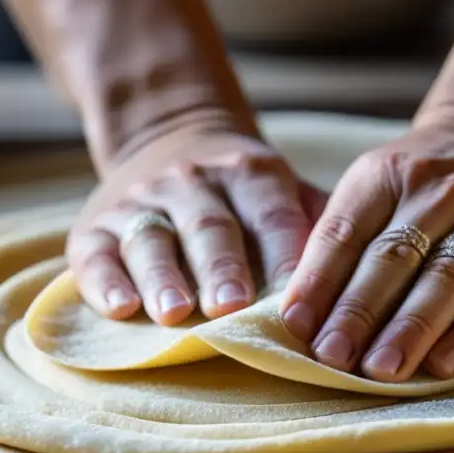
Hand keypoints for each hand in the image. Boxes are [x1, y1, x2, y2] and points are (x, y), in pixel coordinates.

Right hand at [69, 123, 324, 324]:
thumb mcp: (283, 186)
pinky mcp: (93, 227)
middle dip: (221, 269)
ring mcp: (141, 203)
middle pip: (210, 228)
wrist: (165, 138)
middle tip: (232, 308)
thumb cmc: (242, 190)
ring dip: (163, 278)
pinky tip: (119, 309)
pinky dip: (105, 283)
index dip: (285, 253)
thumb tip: (360, 276)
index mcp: (248, 173)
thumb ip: (317, 221)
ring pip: (151, 240)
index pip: (272, 214)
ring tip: (175, 314)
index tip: (297, 297)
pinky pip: (96, 255)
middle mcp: (192, 182)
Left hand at [278, 114, 453, 381]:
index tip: (296, 325)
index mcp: (388, 173)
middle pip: (392, 256)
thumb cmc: (432, 182)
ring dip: (410, 327)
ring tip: (380, 369)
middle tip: (331, 357)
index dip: (319, 279)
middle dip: (357, 311)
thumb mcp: (383, 182)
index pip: (346, 230)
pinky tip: (446, 365)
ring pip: (446, 276)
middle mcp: (443, 189)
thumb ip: (348, 235)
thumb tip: (301, 311)